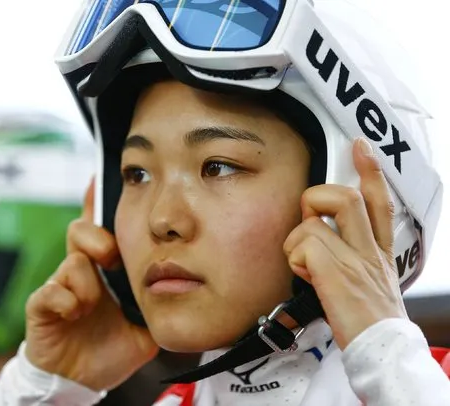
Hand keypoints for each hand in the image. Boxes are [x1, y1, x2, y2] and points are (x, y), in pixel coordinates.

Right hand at [24, 180, 158, 390]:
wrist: (84, 378)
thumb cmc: (113, 345)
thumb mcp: (145, 321)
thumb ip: (159, 300)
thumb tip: (185, 282)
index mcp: (104, 271)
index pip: (101, 229)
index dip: (98, 202)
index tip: (100, 177)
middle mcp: (80, 272)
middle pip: (80, 231)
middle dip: (96, 238)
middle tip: (111, 258)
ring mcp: (59, 288)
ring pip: (72, 262)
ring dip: (86, 284)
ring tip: (92, 306)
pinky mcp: (42, 307)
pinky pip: (50, 292)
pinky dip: (65, 301)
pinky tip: (75, 313)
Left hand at [283, 138, 406, 349]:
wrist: (384, 350)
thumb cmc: (370, 321)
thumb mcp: (369, 283)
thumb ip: (349, 257)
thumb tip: (317, 238)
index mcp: (379, 251)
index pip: (379, 203)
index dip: (370, 172)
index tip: (361, 147)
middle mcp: (370, 251)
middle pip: (347, 198)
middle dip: (319, 198)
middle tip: (309, 220)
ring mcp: (354, 260)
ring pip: (318, 219)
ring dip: (300, 236)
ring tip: (305, 261)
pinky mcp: (336, 273)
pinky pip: (304, 246)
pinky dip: (295, 260)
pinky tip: (305, 278)